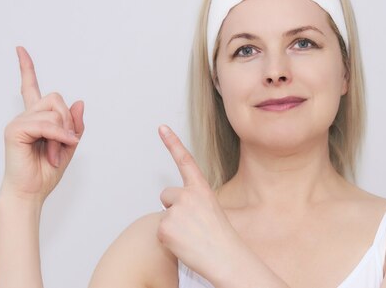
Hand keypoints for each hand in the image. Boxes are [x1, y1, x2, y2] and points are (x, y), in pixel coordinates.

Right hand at [1, 46, 84, 202]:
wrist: (31, 193)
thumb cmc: (46, 172)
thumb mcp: (69, 145)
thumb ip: (74, 124)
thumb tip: (79, 102)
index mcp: (35, 118)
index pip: (30, 87)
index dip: (26, 67)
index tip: (19, 49)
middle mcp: (25, 116)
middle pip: (56, 98)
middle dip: (68, 121)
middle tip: (66, 144)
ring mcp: (18, 122)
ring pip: (53, 111)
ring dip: (63, 133)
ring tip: (56, 152)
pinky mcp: (15, 130)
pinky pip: (45, 124)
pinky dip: (58, 136)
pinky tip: (57, 150)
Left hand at [157, 125, 243, 281]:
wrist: (225, 259)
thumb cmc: (222, 239)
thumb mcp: (211, 210)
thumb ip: (193, 202)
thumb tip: (176, 206)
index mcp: (201, 189)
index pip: (184, 160)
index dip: (172, 142)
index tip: (161, 127)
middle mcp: (187, 195)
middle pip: (166, 195)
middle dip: (173, 208)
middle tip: (191, 225)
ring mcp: (175, 211)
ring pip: (164, 216)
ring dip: (172, 227)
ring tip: (191, 238)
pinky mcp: (165, 227)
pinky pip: (159, 232)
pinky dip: (168, 240)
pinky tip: (184, 245)